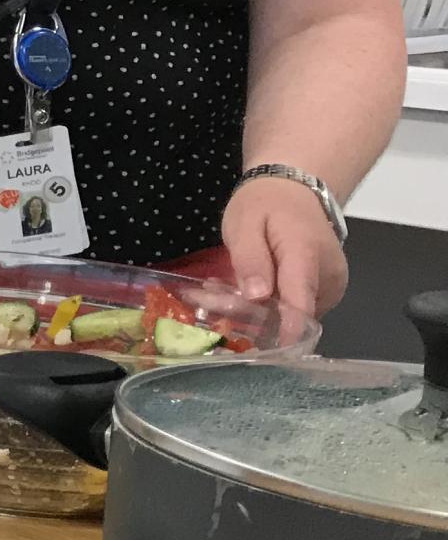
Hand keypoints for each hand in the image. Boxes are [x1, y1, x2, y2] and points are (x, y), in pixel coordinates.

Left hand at [222, 175, 346, 318]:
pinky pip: (296, 306)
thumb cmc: (266, 204)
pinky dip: (269, 303)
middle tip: (210, 301)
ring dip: (257, 311)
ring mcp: (330, 286)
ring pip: (292, 313)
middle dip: (253, 317)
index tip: (261, 350)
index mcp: (307, 257)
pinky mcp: (325, 290)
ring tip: (220, 291)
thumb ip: (250, 259)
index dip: (282, 332)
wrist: (294, 189)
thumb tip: (257, 296)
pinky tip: (242, 289)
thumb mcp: (245, 224)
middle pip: (292, 313)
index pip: (301, 305)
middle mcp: (328, 277)